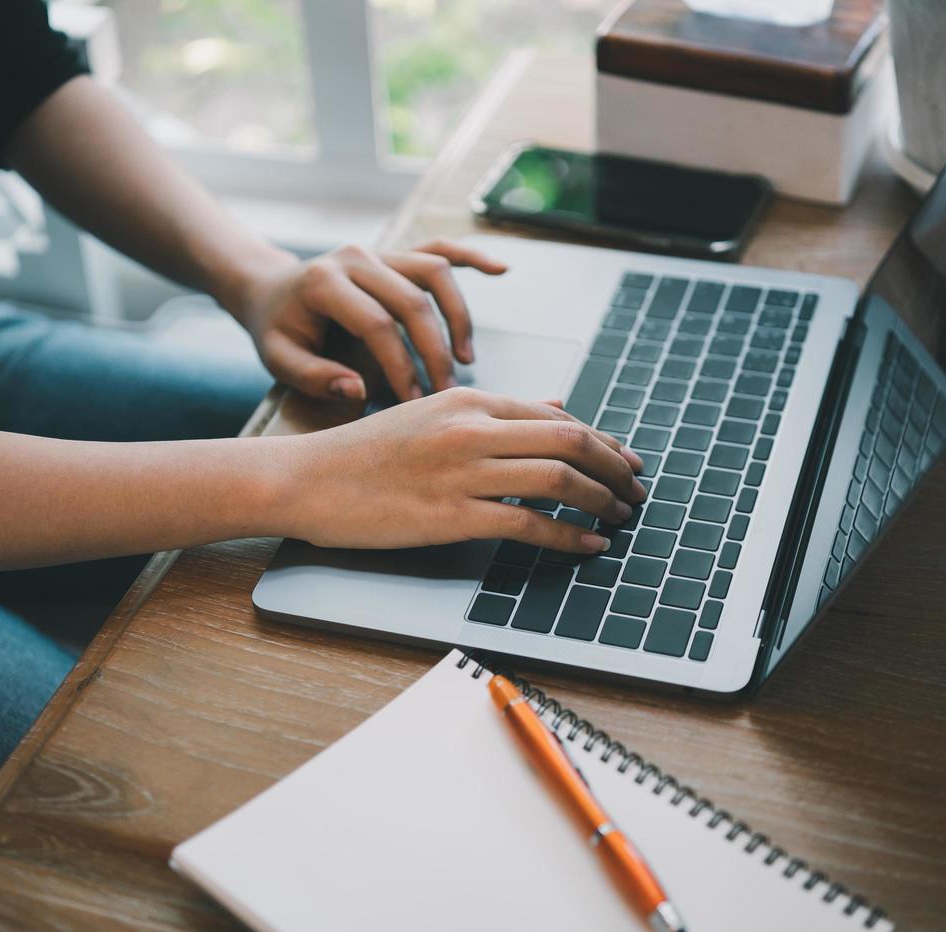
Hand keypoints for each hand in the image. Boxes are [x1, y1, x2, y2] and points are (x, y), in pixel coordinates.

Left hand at [231, 240, 506, 402]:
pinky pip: (438, 248)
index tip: (413, 400)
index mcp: (324, 281)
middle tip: (444, 391)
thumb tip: (359, 391)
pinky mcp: (395, 252)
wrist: (270, 291)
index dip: (400, 365)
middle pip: (412, 300)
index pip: (376, 323)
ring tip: (464, 359)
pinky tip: (500, 270)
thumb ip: (314, 376)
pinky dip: (470, 256)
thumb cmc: (277, 329)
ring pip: (434, 271)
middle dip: (434, 350)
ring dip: (457, 315)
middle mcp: (356, 257)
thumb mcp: (278, 359)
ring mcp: (379, 250)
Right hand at [272, 388, 646, 552]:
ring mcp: (461, 471)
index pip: (556, 416)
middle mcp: (470, 427)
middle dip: (614, 468)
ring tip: (621, 516)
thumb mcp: (433, 414)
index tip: (626, 460)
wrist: (308, 479)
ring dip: (600, 500)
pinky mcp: (450, 516)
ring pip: (557, 478)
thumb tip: (556, 405)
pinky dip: (568, 536)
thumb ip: (495, 412)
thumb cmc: (365, 453)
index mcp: (468, 398)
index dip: (602, 441)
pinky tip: (589, 546)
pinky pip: (528, 523)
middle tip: (638, 489)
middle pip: (568, 441)